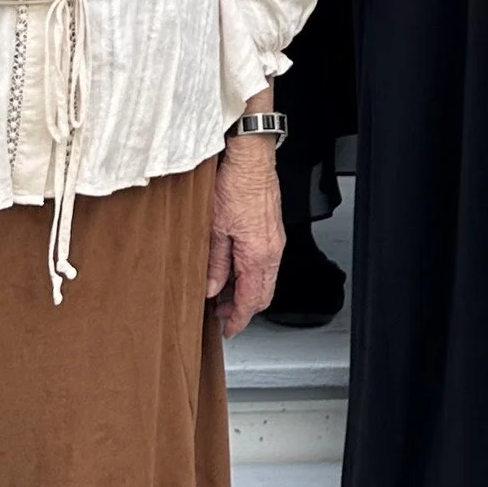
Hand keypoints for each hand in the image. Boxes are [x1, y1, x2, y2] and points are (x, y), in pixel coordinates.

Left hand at [207, 137, 283, 336]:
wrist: (251, 157)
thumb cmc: (234, 184)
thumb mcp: (213, 229)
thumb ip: (215, 263)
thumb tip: (212, 288)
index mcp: (258, 254)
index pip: (251, 300)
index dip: (238, 319)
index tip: (227, 330)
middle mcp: (272, 249)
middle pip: (263, 294)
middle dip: (243, 308)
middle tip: (221, 314)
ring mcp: (275, 239)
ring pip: (266, 278)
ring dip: (247, 289)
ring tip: (222, 291)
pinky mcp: (272, 229)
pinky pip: (266, 262)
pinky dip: (251, 272)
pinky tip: (233, 267)